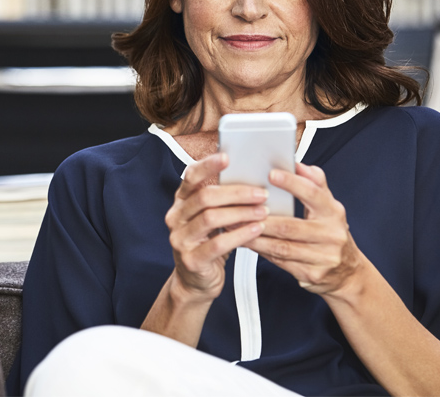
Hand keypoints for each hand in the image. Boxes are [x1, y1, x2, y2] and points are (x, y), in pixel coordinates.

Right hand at [165, 152, 268, 302]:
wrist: (196, 282)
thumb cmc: (209, 245)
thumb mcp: (212, 219)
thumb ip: (222, 200)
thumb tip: (252, 178)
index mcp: (181, 202)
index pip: (190, 176)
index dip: (208, 165)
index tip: (228, 157)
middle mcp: (176, 218)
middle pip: (205, 196)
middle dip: (236, 193)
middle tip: (261, 192)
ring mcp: (180, 239)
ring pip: (211, 218)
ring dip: (241, 212)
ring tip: (263, 211)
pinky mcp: (191, 259)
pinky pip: (218, 243)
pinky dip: (240, 234)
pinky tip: (256, 229)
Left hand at [246, 162, 363, 297]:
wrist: (347, 272)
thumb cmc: (331, 233)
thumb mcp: (329, 206)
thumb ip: (315, 184)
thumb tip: (299, 165)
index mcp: (333, 213)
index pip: (313, 194)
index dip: (292, 184)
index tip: (272, 174)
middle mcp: (331, 235)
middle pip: (291, 226)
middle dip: (263, 218)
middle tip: (242, 208)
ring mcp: (322, 257)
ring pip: (282, 247)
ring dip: (256, 237)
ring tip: (237, 227)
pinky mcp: (311, 274)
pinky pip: (280, 262)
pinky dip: (261, 251)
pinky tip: (248, 242)